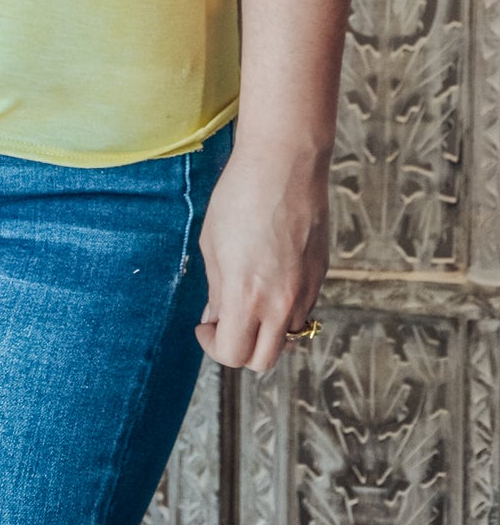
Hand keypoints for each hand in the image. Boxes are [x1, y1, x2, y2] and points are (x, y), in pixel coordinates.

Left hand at [193, 136, 329, 372]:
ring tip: (249, 296)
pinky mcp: (320, 276)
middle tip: (225, 322)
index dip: (213, 346)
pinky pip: (302, 310)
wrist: (285, 164)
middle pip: (263, 361)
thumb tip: (215, 316)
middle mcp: (281, 303)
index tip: (205, 325)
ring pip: (286, 337)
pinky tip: (270, 276)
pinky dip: (284, 308)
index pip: (233, 354)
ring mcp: (306, 291)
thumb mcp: (212, 243)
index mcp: (246, 296)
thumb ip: (216, 289)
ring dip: (265, 329)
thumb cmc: (240, 196)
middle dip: (240, 349)